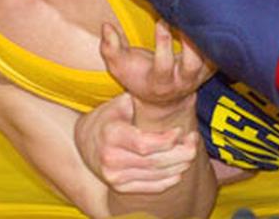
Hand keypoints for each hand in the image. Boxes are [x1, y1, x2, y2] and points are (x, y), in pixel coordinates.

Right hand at [74, 92, 199, 193]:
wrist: (84, 141)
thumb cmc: (109, 117)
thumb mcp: (120, 103)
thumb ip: (142, 99)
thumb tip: (171, 91)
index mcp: (112, 135)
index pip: (146, 144)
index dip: (168, 140)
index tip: (181, 131)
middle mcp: (111, 159)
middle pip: (155, 162)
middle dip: (181, 153)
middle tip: (194, 141)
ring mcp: (114, 176)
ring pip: (157, 176)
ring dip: (180, 165)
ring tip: (190, 152)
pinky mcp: (119, 188)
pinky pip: (152, 187)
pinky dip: (170, 179)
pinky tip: (179, 169)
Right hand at [100, 20, 212, 110]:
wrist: (163, 99)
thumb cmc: (139, 77)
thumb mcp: (120, 67)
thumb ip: (110, 48)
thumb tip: (106, 26)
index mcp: (160, 83)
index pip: (164, 65)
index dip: (164, 43)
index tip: (162, 21)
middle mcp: (182, 81)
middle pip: (193, 64)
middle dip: (192, 43)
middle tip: (187, 17)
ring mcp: (199, 76)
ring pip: (210, 58)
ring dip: (206, 37)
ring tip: (199, 13)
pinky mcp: (210, 68)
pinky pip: (219, 52)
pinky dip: (216, 37)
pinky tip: (210, 17)